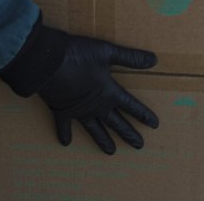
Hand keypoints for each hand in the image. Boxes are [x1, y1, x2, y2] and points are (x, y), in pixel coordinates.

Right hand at [36, 34, 158, 152]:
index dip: (143, 114)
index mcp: (109, 92)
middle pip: (116, 123)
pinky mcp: (61, 111)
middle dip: (128, 134)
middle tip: (139, 145)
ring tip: (111, 152)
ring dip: (103, 140)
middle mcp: (96, 106)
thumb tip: (154, 61)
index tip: (154, 125)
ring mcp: (78, 111)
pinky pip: (64, 126)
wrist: (49, 63)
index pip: (131, 106)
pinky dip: (65, 134)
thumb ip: (131, 58)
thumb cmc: (79, 55)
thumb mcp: (108, 52)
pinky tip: (66, 143)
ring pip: (95, 129)